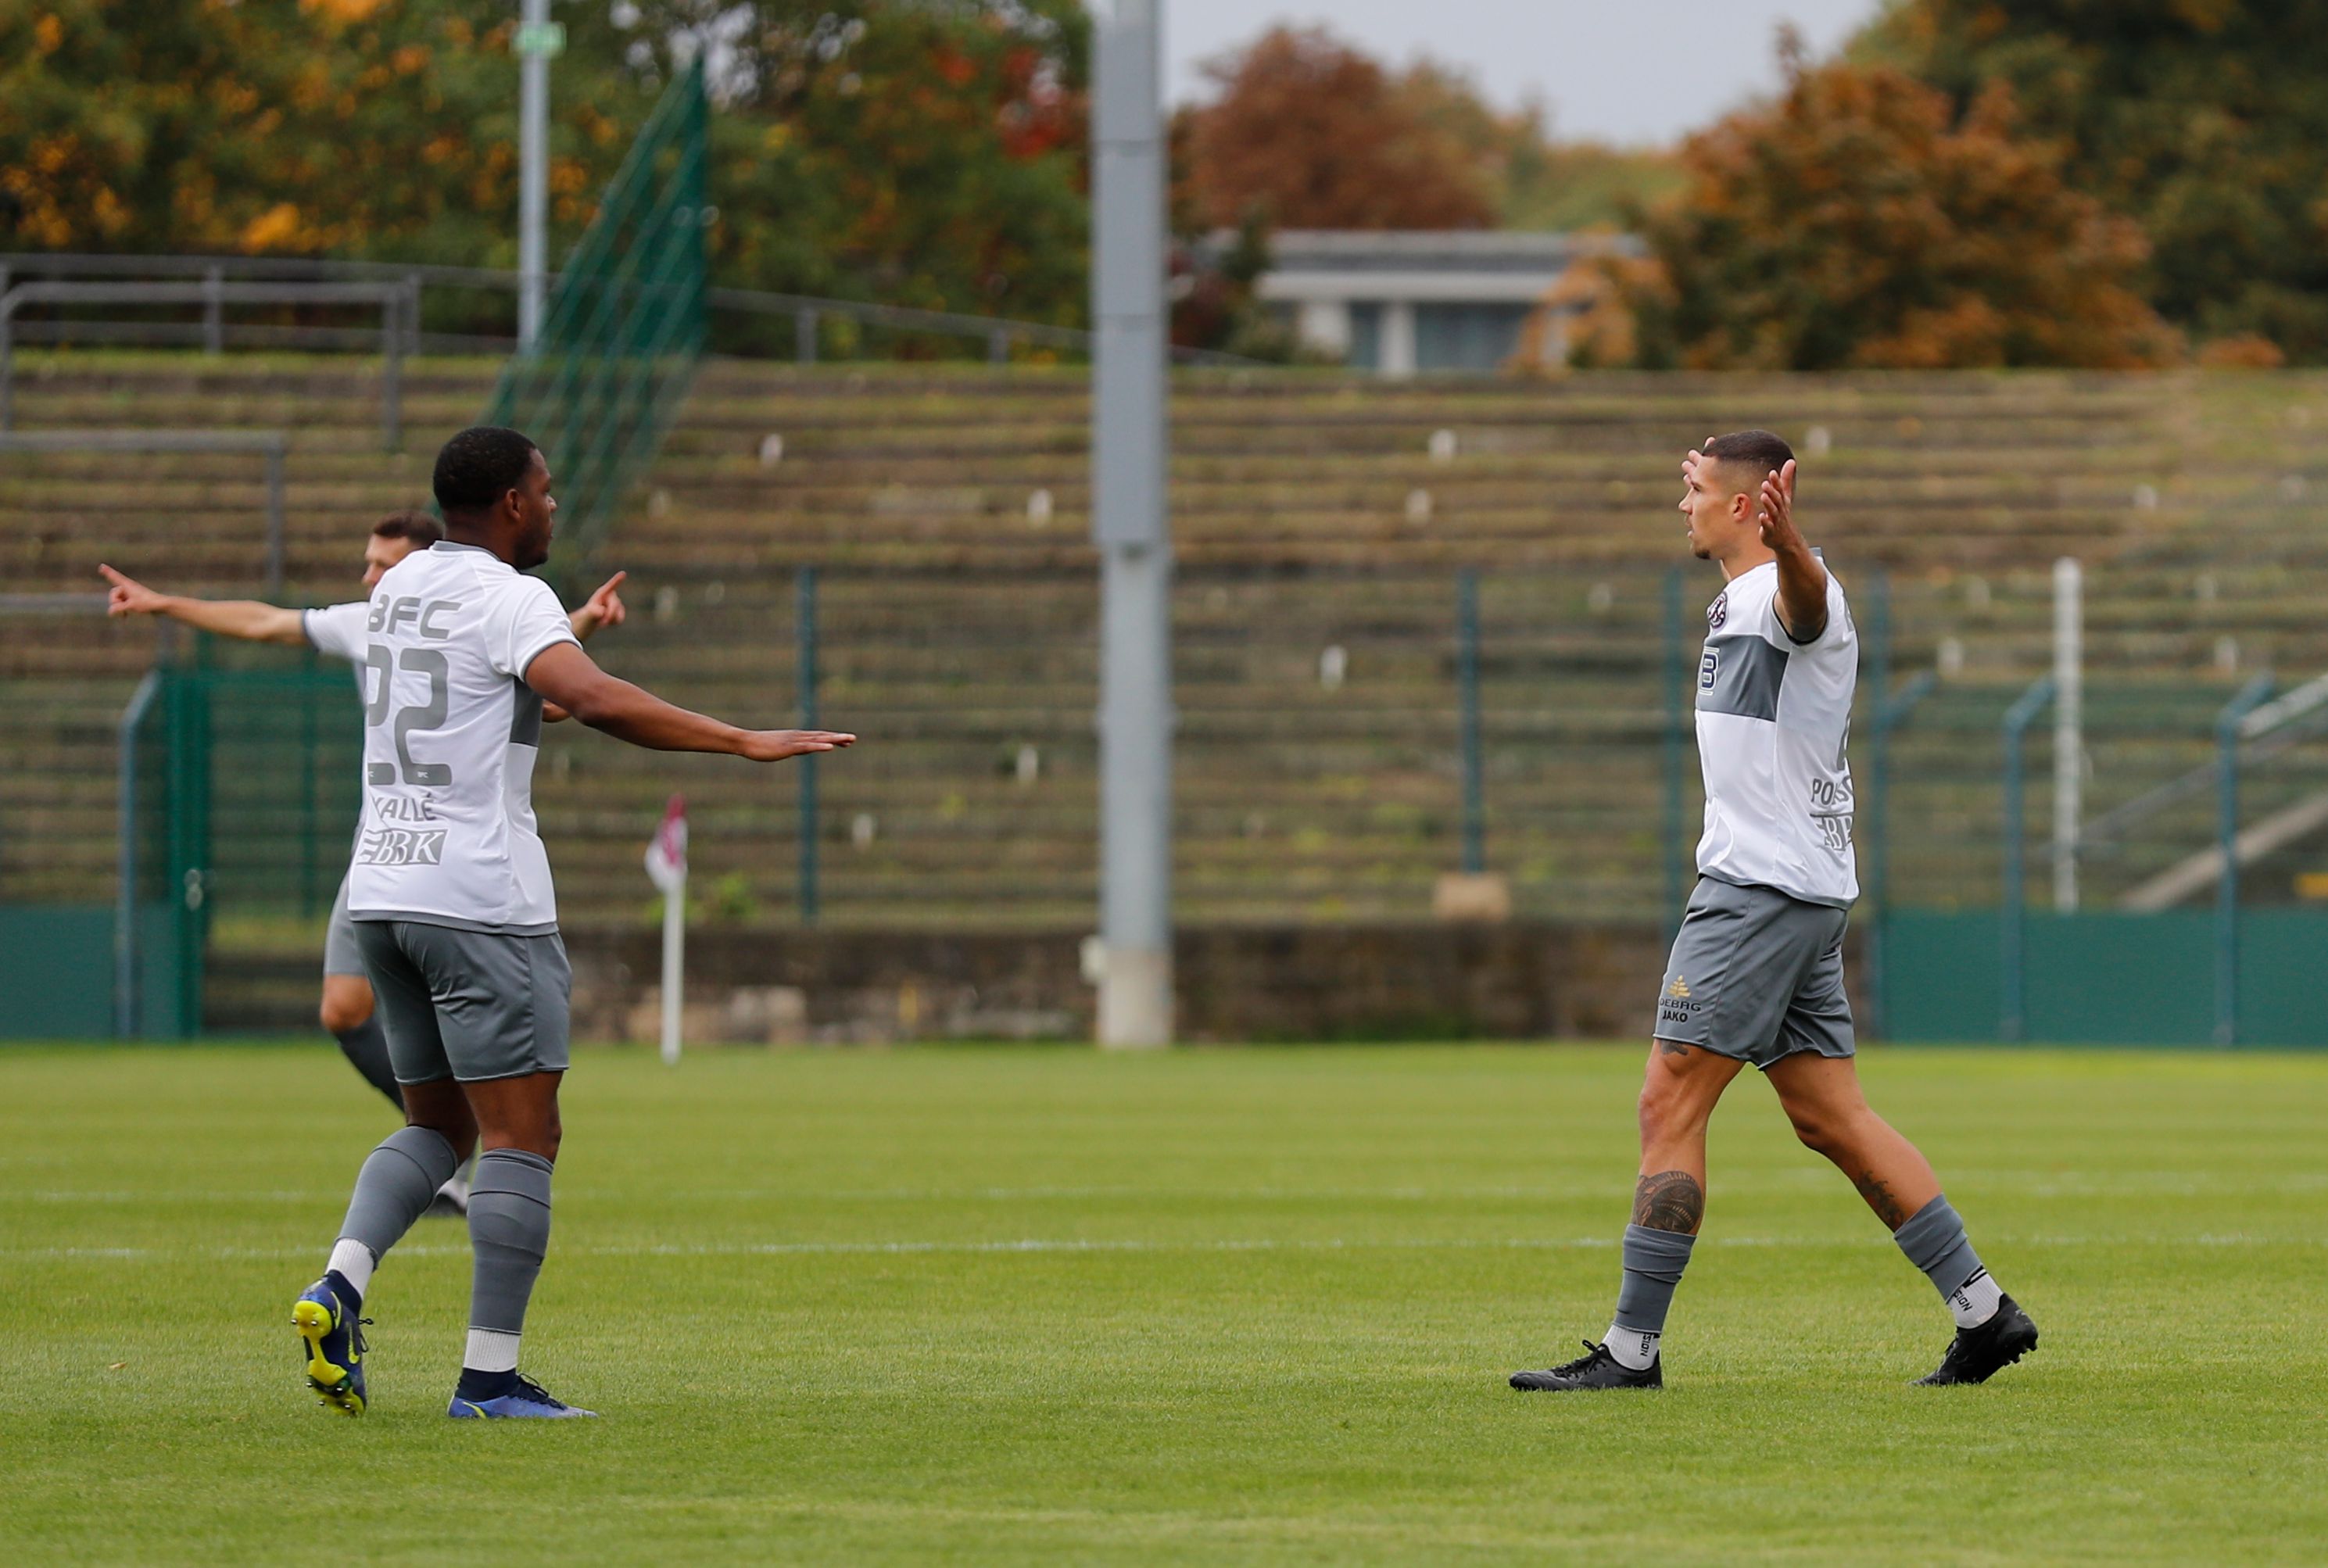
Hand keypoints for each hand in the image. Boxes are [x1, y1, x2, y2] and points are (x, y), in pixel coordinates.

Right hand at [99, 564, 166, 616]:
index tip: (101, 566)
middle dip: (115, 602)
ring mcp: (130, 594)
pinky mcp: (133, 600)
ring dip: (120, 608)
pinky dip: (123, 610)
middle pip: (113, 594)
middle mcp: (127, 587)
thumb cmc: (147, 603)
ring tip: (126, 614)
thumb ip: (118, 609)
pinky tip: (125, 616)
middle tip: (123, 609)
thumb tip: (110, 611)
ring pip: (117, 600)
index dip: (108, 572)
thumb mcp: (130, 606)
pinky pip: (123, 604)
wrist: (161, 606)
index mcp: (127, 585)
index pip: (115, 577)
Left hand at [571, 571, 627, 639]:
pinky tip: (607, 622)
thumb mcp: (588, 614)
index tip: (623, 573)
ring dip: (611, 619)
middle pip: (615, 604)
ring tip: (601, 622)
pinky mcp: (619, 611)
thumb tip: (601, 612)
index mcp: (602, 593)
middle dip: (610, 613)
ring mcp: (615, 604)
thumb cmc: (586, 616)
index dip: (617, 580)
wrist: (589, 621)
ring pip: (619, 612)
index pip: (611, 586)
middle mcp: (610, 596)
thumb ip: (593, 612)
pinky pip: (620, 618)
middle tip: (602, 623)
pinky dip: (614, 622)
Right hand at [738, 729, 855, 761]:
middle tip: (854, 738)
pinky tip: (830, 747)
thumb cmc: (760, 746)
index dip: (833, 738)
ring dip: (834, 740)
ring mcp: (794, 741)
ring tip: (848, 740)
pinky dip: (819, 746)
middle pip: (822, 737)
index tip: (847, 740)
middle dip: (838, 737)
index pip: (818, 738)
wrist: (746, 742)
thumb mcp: (780, 748)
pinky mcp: (789, 747)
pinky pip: (807, 747)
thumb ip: (791, 748)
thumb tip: (800, 750)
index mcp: (796, 737)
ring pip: (818, 740)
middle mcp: (798, 737)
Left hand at [1757, 459, 1802, 551]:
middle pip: (1777, 500)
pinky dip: (1765, 522)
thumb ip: (1785, 479)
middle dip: (1772, 492)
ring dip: (1769, 504)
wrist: (1787, 539)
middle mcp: (1780, 510)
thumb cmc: (1783, 514)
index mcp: (1782, 501)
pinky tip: (1761, 516)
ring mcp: (1776, 521)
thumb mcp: (1785, 496)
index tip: (1772, 473)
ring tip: (1763, 495)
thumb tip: (1791, 461)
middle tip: (1765, 483)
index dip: (1776, 482)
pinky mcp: (1770, 531)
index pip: (1780, 490)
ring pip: (1773, 512)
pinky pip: (1768, 527)